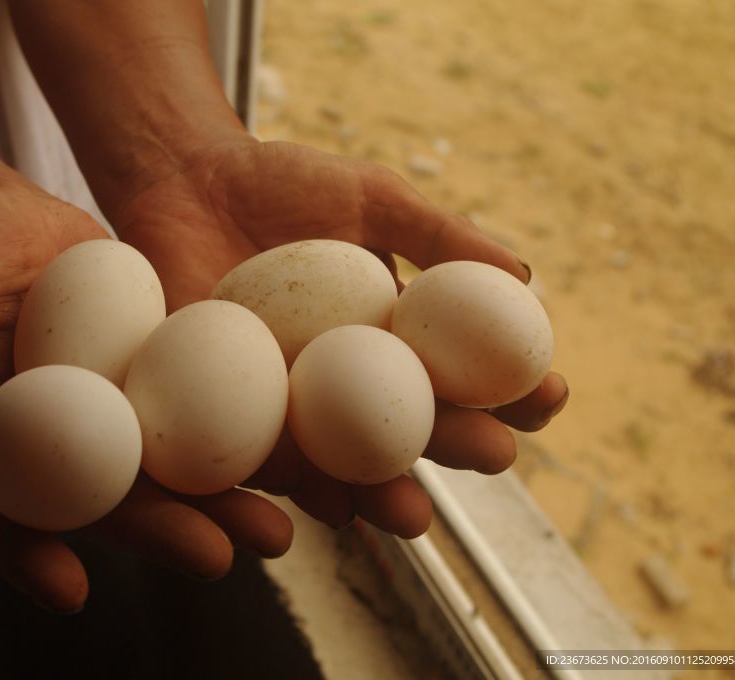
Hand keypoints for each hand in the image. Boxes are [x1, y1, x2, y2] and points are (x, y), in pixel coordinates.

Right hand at [0, 180, 290, 613]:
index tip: (71, 591)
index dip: (25, 553)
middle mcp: (54, 442)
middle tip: (216, 560)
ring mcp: (109, 414)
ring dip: (220, 505)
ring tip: (278, 531)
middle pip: (104, 502)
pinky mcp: (154, 377)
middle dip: (159, 534)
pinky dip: (243, 438)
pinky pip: (200, 410)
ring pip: (164, 471)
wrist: (7, 215)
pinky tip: (294, 458)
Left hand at [115, 138, 569, 536]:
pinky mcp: (224, 412)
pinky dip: (294, 483)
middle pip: (409, 427)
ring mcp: (287, 400)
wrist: (185, 177)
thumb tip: (526, 277)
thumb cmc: (282, 183)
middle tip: (495, 459)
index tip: (549, 397)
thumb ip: (440, 237)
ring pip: (342, 461)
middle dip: (456, 450)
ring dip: (379, 492)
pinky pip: (261, 456)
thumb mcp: (371, 199)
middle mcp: (345, 378)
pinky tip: (324, 502)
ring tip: (410, 514)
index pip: (460, 373)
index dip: (507, 392)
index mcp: (391, 336)